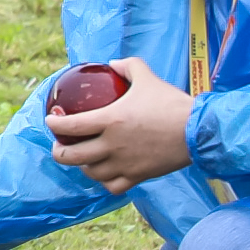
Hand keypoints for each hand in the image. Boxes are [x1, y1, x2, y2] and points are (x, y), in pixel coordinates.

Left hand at [45, 55, 192, 192]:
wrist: (199, 131)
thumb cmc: (172, 103)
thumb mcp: (147, 77)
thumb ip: (128, 67)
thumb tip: (113, 64)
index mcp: (110, 121)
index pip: (69, 126)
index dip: (54, 125)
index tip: (51, 120)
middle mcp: (112, 145)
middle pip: (72, 156)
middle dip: (59, 152)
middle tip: (58, 146)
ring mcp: (124, 163)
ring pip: (91, 173)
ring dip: (82, 166)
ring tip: (82, 159)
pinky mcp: (138, 176)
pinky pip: (113, 185)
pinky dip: (104, 181)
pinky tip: (104, 173)